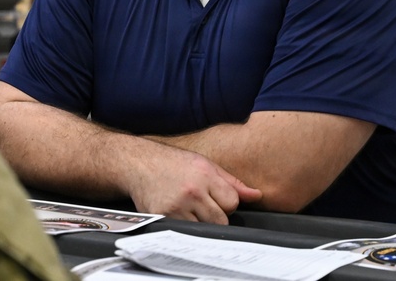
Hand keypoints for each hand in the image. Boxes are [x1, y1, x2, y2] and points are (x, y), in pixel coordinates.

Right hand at [124, 143, 260, 224]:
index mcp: (204, 175)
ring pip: (204, 229)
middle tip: (201, 205)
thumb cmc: (173, 163)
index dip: (225, 202)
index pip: (232, 202)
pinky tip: (178, 212)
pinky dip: (184, 227)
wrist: (138, 163)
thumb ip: (231, 182)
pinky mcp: (163, 217)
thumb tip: (257, 196)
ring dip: (200, 223)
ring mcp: (176, 206)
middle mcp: (192, 191)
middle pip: (220, 220)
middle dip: (215, 215)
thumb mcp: (204, 164)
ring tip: (189, 208)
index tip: (215, 198)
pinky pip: (185, 232)